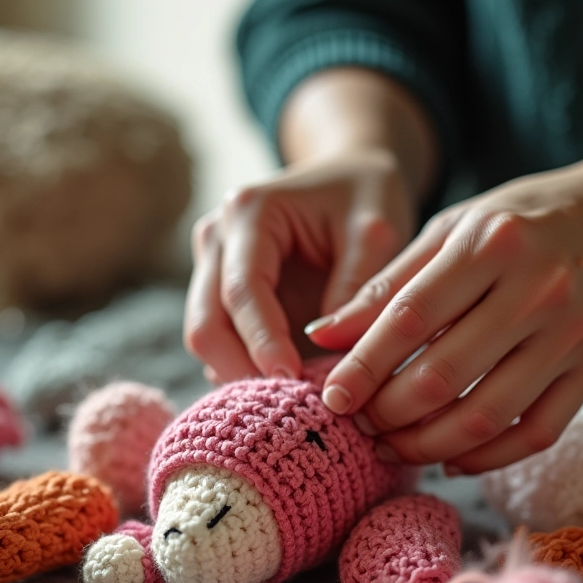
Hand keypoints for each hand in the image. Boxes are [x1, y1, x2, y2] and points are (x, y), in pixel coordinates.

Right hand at [184, 149, 415, 381]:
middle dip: (242, 370)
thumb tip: (325, 349)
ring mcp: (214, 266)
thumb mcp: (377, 231)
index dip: (264, 343)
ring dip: (242, 375)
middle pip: (205, 324)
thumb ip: (356, 287)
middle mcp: (218, 237)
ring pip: (207, 339)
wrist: (350, 176)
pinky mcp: (224, 292)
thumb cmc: (367, 195)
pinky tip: (288, 387)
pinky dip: (248, 369)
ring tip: (294, 401)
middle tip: (290, 406)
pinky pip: (224, 342)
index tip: (294, 382)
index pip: (243, 291)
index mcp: (250, 212)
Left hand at [309, 130, 582, 473]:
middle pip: (442, 376)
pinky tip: (447, 458)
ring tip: (390, 446)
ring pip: (485, 416)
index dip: (362, 366)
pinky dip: (485, 458)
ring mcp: (573, 334)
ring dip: (426, 445)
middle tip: (357, 422)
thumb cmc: (526, 218)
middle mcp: (537, 289)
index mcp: (490, 242)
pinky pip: (535, 432)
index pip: (410, 319)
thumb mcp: (453, 229)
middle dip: (387, 413)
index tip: (330, 396)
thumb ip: (388, 283)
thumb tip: (321, 335)